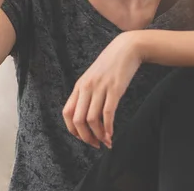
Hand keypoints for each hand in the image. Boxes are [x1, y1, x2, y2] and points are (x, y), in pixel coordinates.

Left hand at [62, 33, 141, 148]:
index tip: (83, 137)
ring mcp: (100, 88)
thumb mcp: (93, 77)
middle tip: (95, 144)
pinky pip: (108, 113)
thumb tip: (85, 116)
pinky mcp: (114, 88)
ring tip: (105, 141)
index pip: (67, 113)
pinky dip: (108, 127)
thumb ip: (87, 93)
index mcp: (79, 86)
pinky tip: (112, 134)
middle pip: (78, 120)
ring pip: (92, 119)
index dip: (73, 130)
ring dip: (98, 135)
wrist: (126, 48)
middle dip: (86, 137)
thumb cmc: (110, 64)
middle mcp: (87, 87)